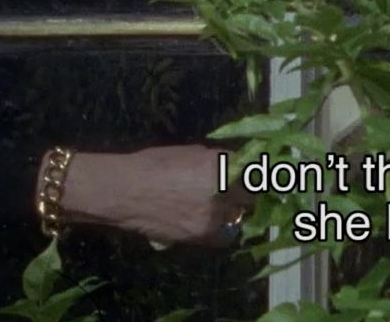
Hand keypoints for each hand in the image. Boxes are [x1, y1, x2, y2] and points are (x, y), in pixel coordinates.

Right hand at [55, 144, 246, 245]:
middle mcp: (224, 190)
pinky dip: (225, 229)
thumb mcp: (193, 153)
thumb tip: (235, 165)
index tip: (262, 174)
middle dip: (250, 192)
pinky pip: (225, 235)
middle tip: (246, 191)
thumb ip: (218, 160)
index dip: (259, 173)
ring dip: (237, 211)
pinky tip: (217, 223)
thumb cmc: (156, 164)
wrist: (127, 191)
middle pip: (252, 194)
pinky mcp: (202, 235)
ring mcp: (214, 215)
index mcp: (222, 164)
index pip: (256, 170)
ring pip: (240, 215)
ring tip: (229, 207)